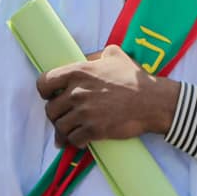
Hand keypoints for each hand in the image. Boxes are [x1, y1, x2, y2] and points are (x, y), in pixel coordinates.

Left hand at [36, 45, 181, 149]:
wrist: (153, 101)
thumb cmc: (134, 77)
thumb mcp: (113, 54)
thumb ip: (93, 56)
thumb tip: (82, 59)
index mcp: (77, 72)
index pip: (43, 83)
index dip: (44, 91)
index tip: (50, 96)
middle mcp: (76, 92)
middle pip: (50, 110)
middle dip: (56, 115)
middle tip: (64, 117)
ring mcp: (84, 113)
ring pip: (60, 127)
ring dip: (64, 131)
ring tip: (71, 131)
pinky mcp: (94, 130)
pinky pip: (74, 140)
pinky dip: (75, 141)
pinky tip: (81, 139)